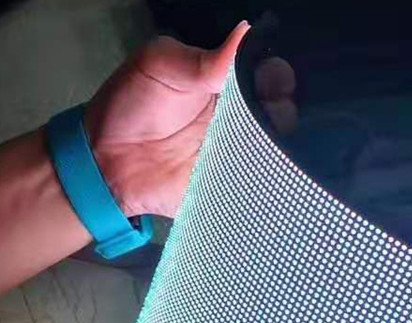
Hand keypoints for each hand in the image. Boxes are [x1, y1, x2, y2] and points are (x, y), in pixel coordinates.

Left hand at [84, 22, 296, 217]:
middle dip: (287, 114)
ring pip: (283, 152)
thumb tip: (246, 33)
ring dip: (285, 151)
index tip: (273, 82)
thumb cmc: (133, 107)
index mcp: (231, 83)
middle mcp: (245, 119)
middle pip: (287, 114)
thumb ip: (203, 59)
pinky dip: (276, 183)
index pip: (273, 76)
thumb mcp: (162, 66)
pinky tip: (275, 176)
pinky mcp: (238, 186)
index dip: (280, 78)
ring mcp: (245, 155)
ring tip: (267, 147)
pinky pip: (266, 185)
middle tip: (272, 117)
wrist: (110, 163)